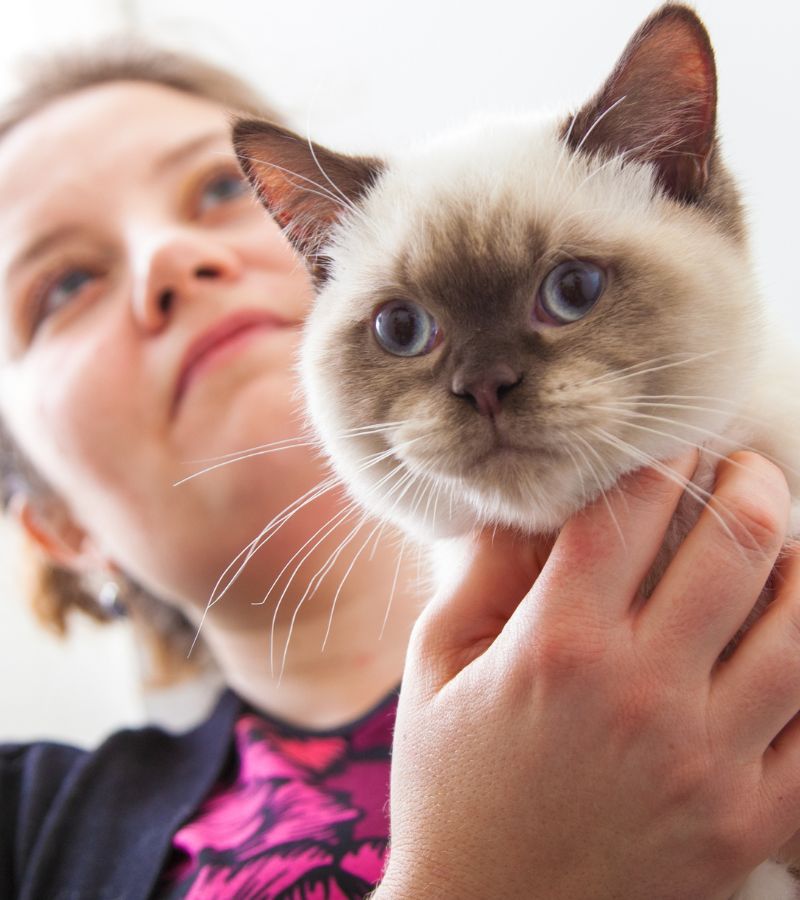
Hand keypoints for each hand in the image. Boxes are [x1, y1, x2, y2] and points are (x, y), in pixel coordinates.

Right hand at [376, 452, 799, 899]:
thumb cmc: (450, 784)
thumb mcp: (436, 669)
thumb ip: (480, 576)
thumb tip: (527, 506)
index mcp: (557, 645)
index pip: (630, 511)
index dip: (656, 460)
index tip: (667, 449)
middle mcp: (641, 693)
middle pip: (736, 546)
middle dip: (746, 483)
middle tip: (740, 470)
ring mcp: (707, 761)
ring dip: (797, 563)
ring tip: (779, 546)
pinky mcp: (747, 820)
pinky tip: (788, 634)